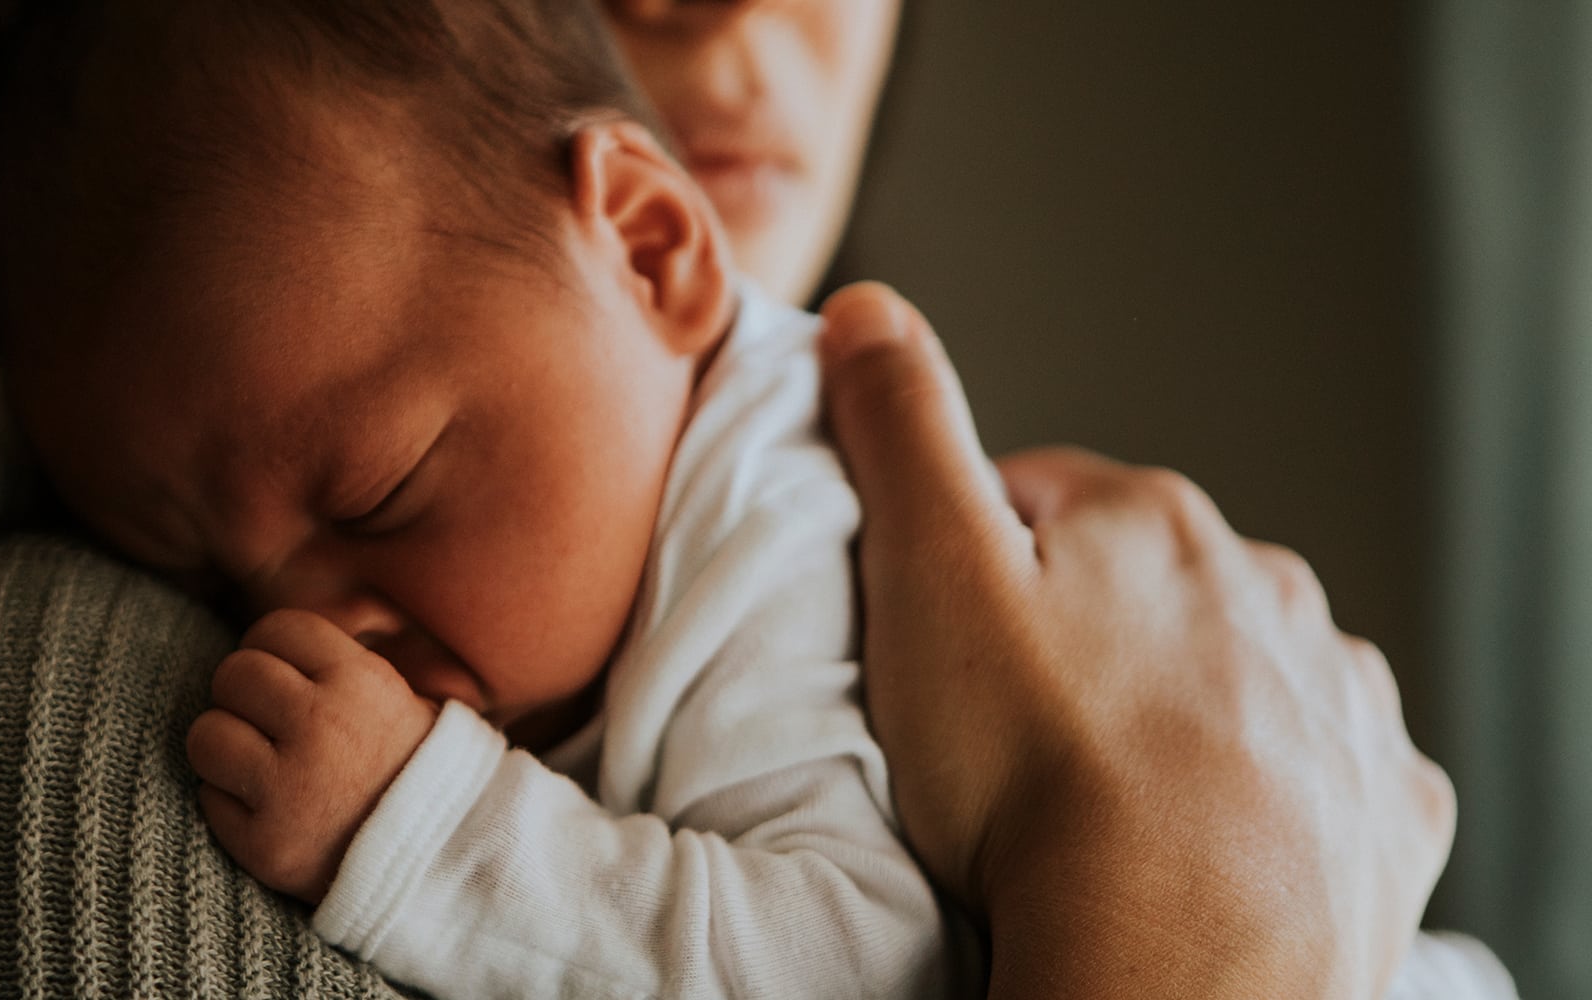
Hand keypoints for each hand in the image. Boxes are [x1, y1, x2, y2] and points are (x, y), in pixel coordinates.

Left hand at [186, 609, 437, 902]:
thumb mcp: (404, 699)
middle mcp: (322, 726)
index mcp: (360, 681)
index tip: (281, 675)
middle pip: (234, 674)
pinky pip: (209, 799)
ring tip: (256, 763)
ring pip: (206, 735)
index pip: (277, 629)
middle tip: (264, 722)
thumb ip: (342, 666)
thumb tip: (276, 643)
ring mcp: (290, 789)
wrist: (445, 863)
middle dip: (243, 695)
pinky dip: (229, 804)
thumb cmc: (417, 773)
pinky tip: (266, 809)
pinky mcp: (266, 845)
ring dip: (224, 747)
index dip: (272, 650)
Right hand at [816, 283, 1454, 998]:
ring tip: (1099, 790)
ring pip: (1234, 669)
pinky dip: (1262, 787)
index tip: (937, 639)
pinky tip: (1203, 833)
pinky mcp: (1379, 803)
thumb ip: (899, 429)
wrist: (1178, 951)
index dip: (970, 562)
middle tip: (1008, 726)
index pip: (1037, 497)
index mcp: (1152, 520)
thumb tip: (868, 308)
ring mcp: (1336, 696)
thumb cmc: (1036, 769)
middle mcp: (1265, 586)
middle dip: (1080, 630)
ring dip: (1174, 704)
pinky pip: (1315, 767)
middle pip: (1142, 583)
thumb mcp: (927, 571)